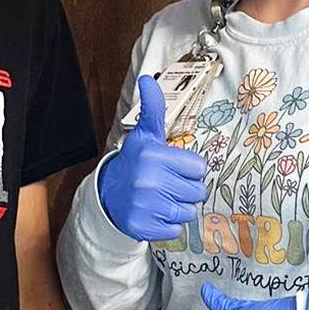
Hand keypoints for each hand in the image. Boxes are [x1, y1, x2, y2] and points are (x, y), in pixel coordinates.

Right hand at [96, 76, 206, 241]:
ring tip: (163, 198)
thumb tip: (147, 80)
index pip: (199, 168)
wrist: (109, 194)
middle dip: (187, 189)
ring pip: (189, 212)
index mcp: (154, 156)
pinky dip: (169, 224)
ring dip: (179, 207)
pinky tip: (156, 212)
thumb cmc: (136, 163)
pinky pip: (175, 229)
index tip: (174, 168)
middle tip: (169, 184)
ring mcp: (145, 206)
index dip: (190, 169)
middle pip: (197, 191)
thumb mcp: (146, 135)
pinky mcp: (143, 227)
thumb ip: (154, 108)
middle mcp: (148, 181)